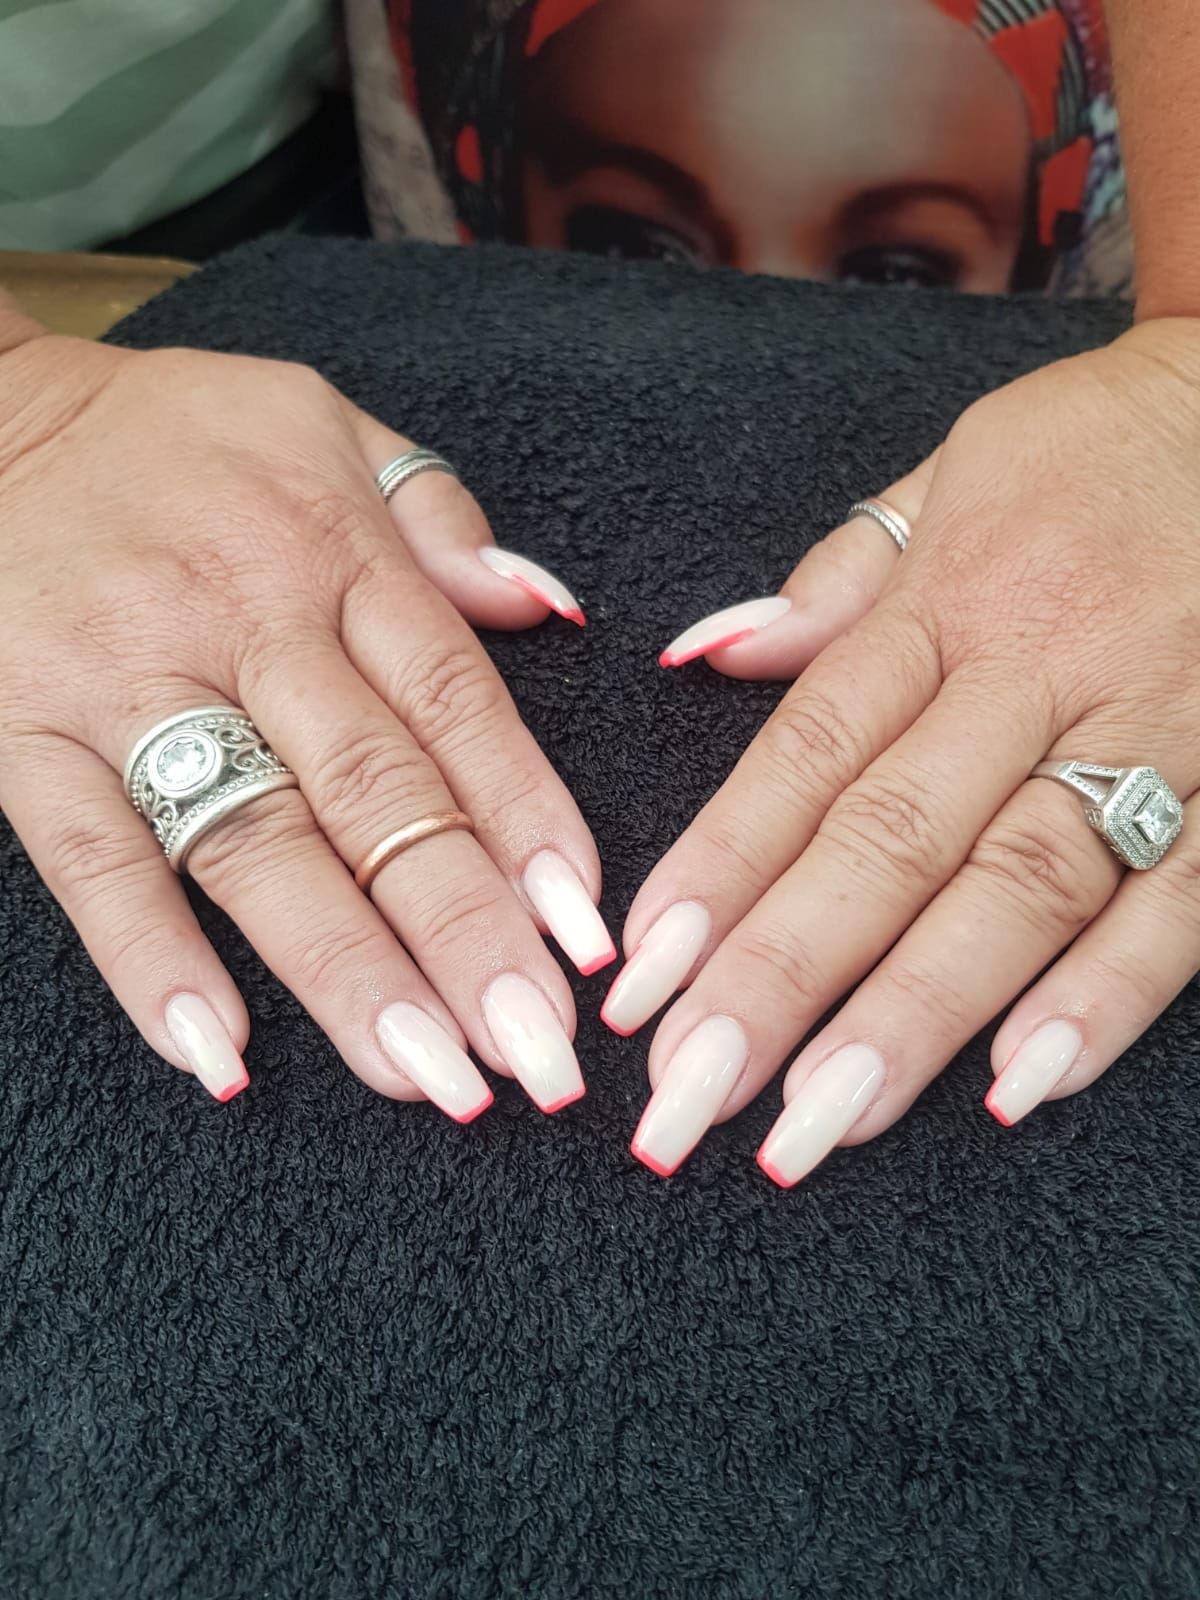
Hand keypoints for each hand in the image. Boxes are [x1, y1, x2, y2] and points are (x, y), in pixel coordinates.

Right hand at [0, 331, 612, 1112]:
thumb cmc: (178, 434)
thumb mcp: (327, 424)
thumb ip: (437, 515)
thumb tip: (540, 604)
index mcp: (335, 552)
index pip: (458, 705)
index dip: (528, 823)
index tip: (585, 937)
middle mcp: (246, 623)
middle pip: (376, 797)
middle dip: (462, 935)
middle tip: (532, 1056)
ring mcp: (130, 684)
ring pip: (254, 845)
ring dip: (344, 972)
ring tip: (424, 1080)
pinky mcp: (24, 733)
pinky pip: (92, 861)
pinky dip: (152, 960)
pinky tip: (220, 1056)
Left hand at [613, 319, 1199, 1179]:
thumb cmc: (1098, 454)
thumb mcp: (953, 475)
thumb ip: (839, 579)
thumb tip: (711, 656)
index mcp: (950, 600)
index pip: (809, 756)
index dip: (718, 871)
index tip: (640, 980)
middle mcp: (1040, 671)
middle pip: (892, 842)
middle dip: (783, 978)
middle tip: (690, 1098)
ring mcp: (1158, 728)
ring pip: (1020, 889)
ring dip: (915, 1016)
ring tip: (818, 1124)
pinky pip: (1184, 902)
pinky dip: (1106, 996)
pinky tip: (1019, 1086)